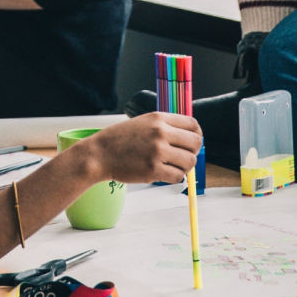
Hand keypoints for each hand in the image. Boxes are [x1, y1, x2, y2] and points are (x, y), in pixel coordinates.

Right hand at [78, 112, 202, 184]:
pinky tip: (163, 174)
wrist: (99, 154)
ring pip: (189, 162)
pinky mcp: (153, 170)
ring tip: (171, 166)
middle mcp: (160, 133)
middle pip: (195, 143)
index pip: (193, 124)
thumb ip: (164, 126)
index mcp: (158, 118)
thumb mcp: (143, 122)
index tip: (192, 143)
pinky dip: (174, 177)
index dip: (197, 135)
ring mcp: (157, 152)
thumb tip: (189, 138)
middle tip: (182, 157)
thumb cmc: (120, 140)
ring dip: (184, 167)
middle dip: (192, 152)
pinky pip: (177, 176)